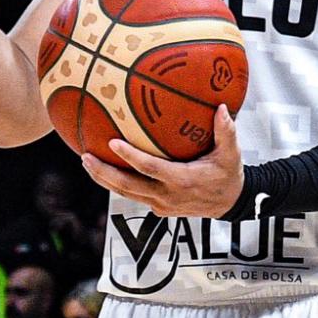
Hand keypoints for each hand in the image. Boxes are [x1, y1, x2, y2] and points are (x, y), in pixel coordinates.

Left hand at [84, 105, 244, 218]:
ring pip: (125, 194)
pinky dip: (116, 184)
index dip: (131, 157)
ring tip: (87, 162)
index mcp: (183, 181)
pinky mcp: (158, 210)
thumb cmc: (228, 174)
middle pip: (128, 186)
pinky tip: (104, 170)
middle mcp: (168, 196)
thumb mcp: (231, 154)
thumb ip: (225, 131)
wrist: (231, 204)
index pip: (151, 169)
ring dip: (104, 179)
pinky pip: (133, 196)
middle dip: (104, 172)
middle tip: (86, 156)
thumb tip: (220, 107)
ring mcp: (161, 206)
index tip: (113, 142)